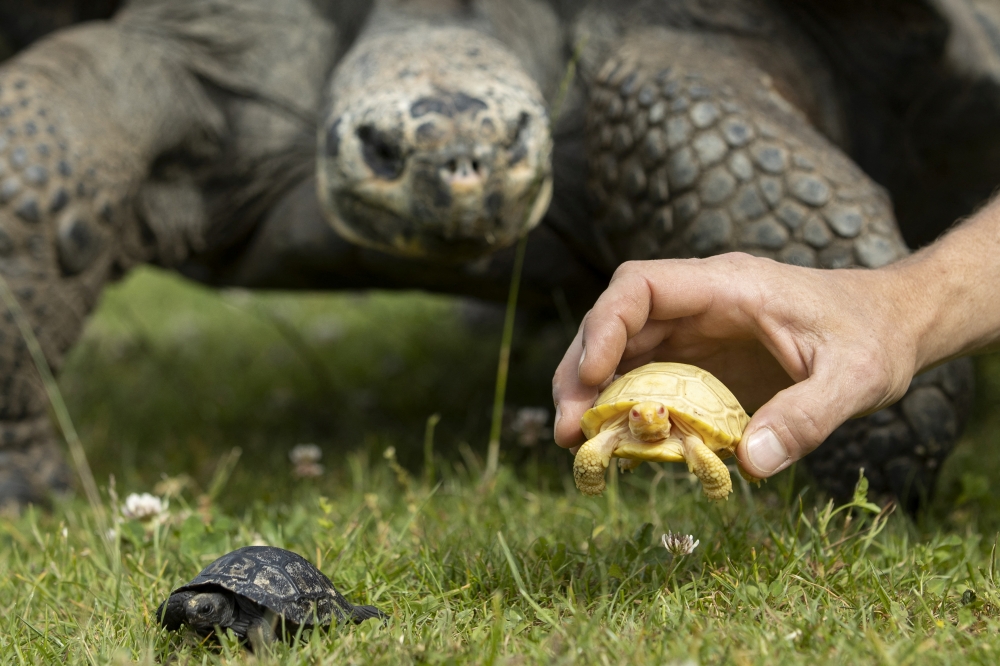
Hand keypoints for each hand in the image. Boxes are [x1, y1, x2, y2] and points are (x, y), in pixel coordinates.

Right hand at [552, 253, 921, 477]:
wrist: (892, 325)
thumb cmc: (873, 339)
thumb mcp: (854, 380)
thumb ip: (807, 417)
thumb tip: (751, 465)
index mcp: (728, 287)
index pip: (641, 286)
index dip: (605, 326)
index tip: (590, 376)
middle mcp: (701, 304)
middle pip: (616, 323)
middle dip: (582, 371)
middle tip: (569, 428)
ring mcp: (697, 331)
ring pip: (623, 352)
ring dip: (594, 393)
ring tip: (578, 441)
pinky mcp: (701, 360)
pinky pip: (649, 379)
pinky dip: (627, 409)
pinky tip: (619, 444)